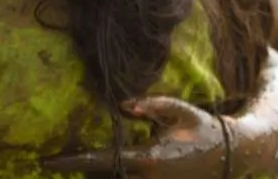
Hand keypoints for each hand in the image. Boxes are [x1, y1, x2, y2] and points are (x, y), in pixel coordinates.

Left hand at [42, 97, 230, 177]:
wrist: (230, 157)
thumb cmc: (202, 129)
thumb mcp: (178, 112)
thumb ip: (151, 106)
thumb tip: (122, 106)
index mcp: (148, 159)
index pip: (102, 160)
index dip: (72, 160)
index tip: (47, 160)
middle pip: (102, 177)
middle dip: (80, 171)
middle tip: (52, 164)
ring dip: (96, 174)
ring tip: (71, 165)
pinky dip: (112, 175)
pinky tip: (100, 168)